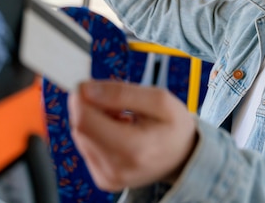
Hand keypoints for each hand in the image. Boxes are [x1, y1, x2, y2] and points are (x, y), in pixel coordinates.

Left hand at [68, 80, 198, 191]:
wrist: (184, 157)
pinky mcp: (103, 179)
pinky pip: (86, 147)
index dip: (81, 98)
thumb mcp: (159, 99)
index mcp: (134, 148)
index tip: (90, 84)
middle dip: (91, 107)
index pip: (84, 121)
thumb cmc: (174, 127)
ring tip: (121, 117)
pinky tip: (118, 131)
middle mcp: (117, 168)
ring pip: (80, 136)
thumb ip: (122, 92)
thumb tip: (87, 89)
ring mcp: (108, 177)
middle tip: (115, 101)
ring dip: (94, 120)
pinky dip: (96, 134)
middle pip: (80, 128)